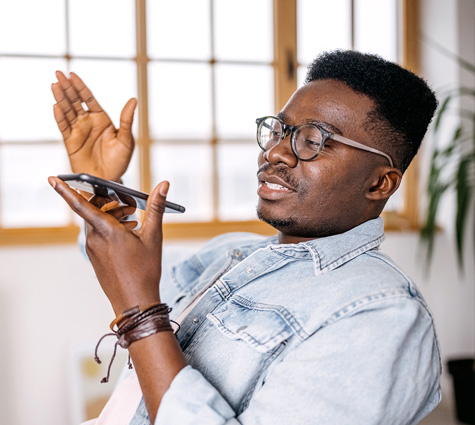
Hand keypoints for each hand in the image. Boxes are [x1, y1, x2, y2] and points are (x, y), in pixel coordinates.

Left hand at [48, 176, 169, 314]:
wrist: (136, 302)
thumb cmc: (145, 271)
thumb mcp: (153, 236)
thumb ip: (156, 207)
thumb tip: (163, 184)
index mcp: (106, 231)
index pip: (80, 205)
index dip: (65, 190)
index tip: (52, 179)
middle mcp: (94, 239)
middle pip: (93, 210)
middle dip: (109, 202)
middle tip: (130, 205)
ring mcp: (93, 249)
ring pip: (97, 223)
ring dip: (113, 216)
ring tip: (134, 221)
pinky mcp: (95, 257)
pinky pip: (98, 235)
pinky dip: (111, 228)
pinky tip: (129, 234)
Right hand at [52, 71, 136, 181]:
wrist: (108, 179)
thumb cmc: (120, 161)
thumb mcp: (127, 140)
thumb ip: (127, 120)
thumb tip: (133, 100)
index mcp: (102, 119)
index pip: (88, 98)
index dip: (80, 86)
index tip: (72, 74)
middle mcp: (88, 122)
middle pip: (75, 101)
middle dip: (67, 87)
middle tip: (58, 73)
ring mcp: (78, 131)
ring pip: (67, 111)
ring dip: (60, 98)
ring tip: (54, 84)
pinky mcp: (70, 142)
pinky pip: (63, 127)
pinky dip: (59, 116)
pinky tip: (56, 105)